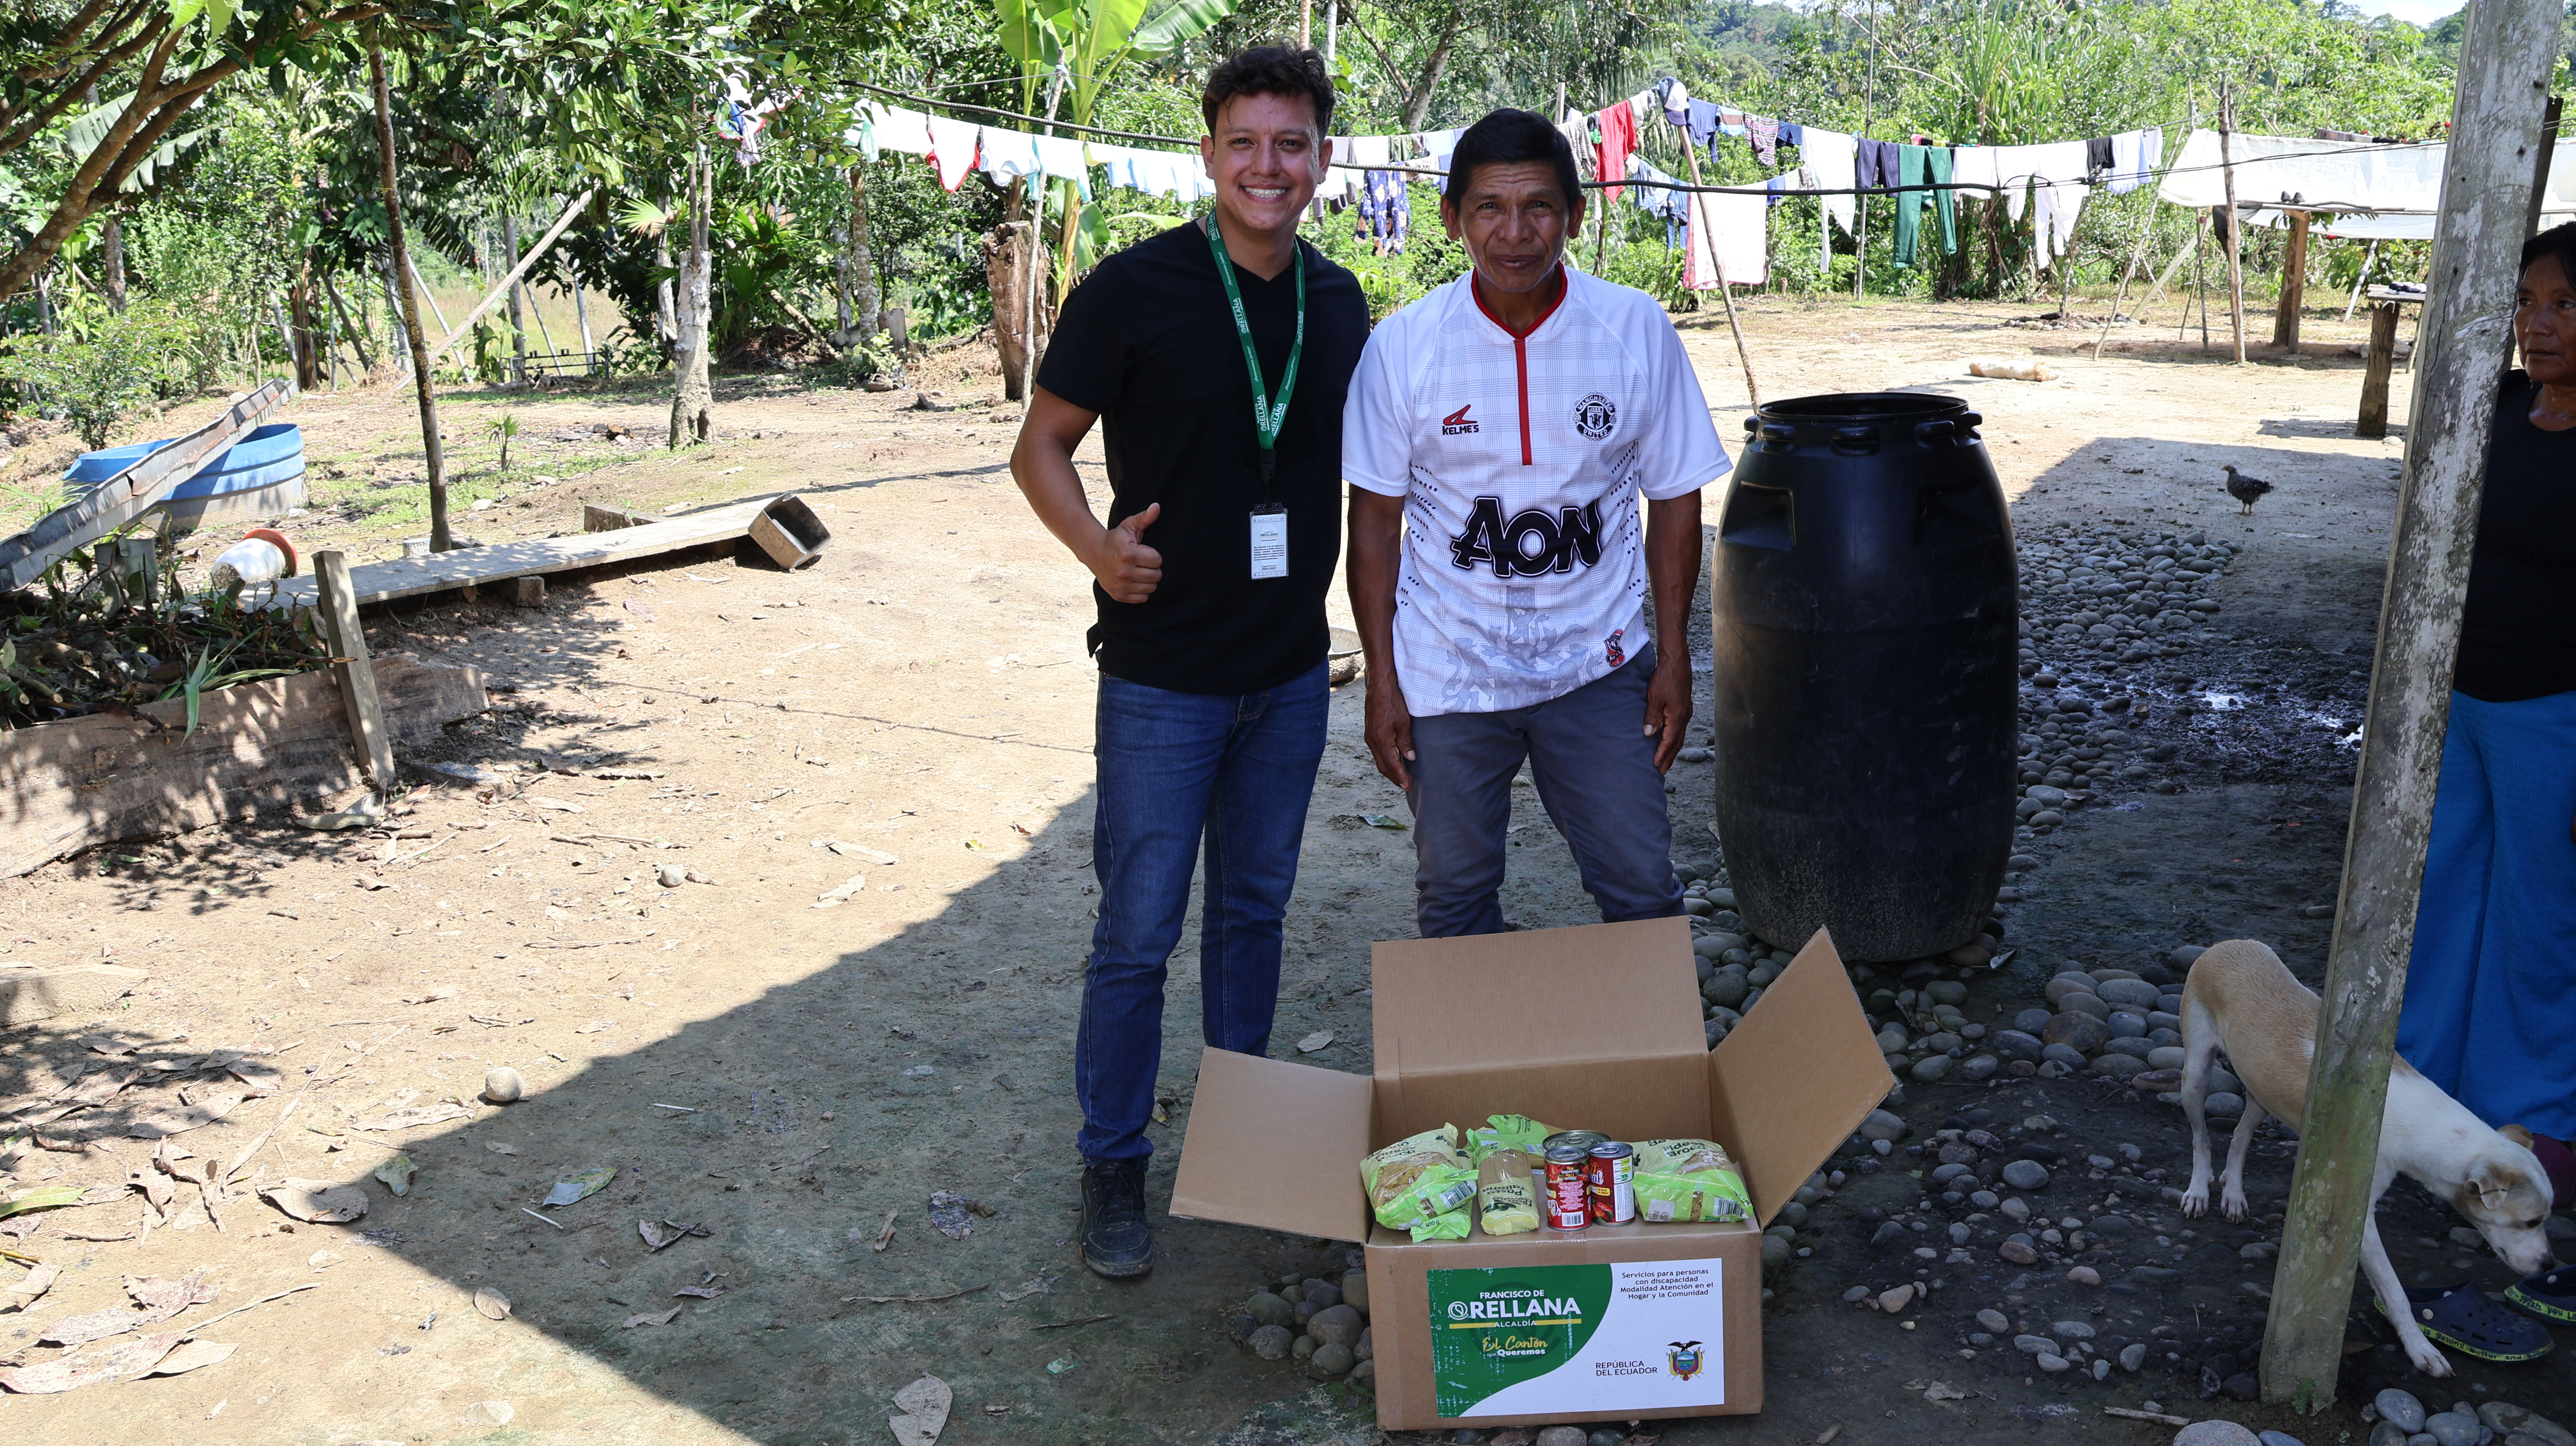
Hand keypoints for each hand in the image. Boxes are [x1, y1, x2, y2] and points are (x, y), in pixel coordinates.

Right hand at [1089, 502, 1162, 603]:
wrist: (1093, 552)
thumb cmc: (1115, 539)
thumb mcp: (1129, 526)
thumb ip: (1144, 517)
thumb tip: (1157, 507)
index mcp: (1128, 554)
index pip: (1158, 561)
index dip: (1153, 555)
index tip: (1143, 552)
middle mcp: (1124, 572)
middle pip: (1156, 576)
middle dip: (1152, 568)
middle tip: (1142, 562)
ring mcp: (1120, 585)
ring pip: (1151, 588)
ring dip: (1148, 580)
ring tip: (1139, 571)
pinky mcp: (1118, 595)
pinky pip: (1142, 598)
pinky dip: (1141, 591)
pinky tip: (1134, 581)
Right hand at [1364, 669, 1415, 790]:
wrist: (1378, 685)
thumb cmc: (1392, 701)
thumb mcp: (1403, 721)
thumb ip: (1405, 742)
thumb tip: (1410, 758)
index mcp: (1380, 740)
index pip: (1391, 764)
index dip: (1400, 777)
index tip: (1408, 786)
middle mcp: (1372, 741)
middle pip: (1382, 766)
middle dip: (1394, 777)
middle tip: (1406, 785)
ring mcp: (1369, 737)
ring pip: (1379, 760)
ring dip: (1390, 770)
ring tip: (1401, 776)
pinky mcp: (1370, 732)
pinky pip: (1377, 752)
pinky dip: (1386, 760)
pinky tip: (1394, 760)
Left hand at [1644, 652, 1691, 772]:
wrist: (1676, 661)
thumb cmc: (1665, 677)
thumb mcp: (1654, 698)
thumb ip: (1652, 717)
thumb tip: (1649, 734)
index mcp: (1678, 716)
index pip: (1669, 741)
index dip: (1662, 754)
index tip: (1655, 765)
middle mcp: (1684, 716)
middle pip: (1677, 742)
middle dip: (1669, 757)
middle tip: (1662, 771)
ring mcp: (1685, 711)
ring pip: (1679, 736)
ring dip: (1672, 749)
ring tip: (1665, 760)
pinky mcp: (1683, 706)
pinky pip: (1679, 727)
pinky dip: (1674, 738)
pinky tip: (1668, 740)